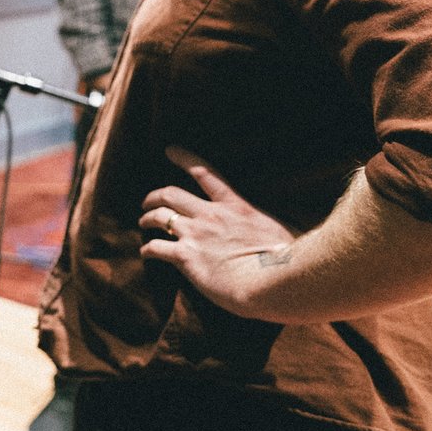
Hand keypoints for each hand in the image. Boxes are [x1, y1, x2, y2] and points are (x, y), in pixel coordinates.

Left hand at [137, 146, 296, 318]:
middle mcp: (211, 215)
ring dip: (147, 218)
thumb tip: (285, 232)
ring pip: (158, 217)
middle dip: (155, 195)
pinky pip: (156, 248)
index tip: (170, 150)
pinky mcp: (185, 256)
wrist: (275, 280)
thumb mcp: (284, 231)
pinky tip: (145, 254)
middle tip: (148, 201)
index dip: (185, 159)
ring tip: (143, 223)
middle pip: (171, 194)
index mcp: (236, 206)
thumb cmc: (288, 260)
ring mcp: (195, 234)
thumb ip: (271, 227)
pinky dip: (147, 250)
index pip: (205, 174)